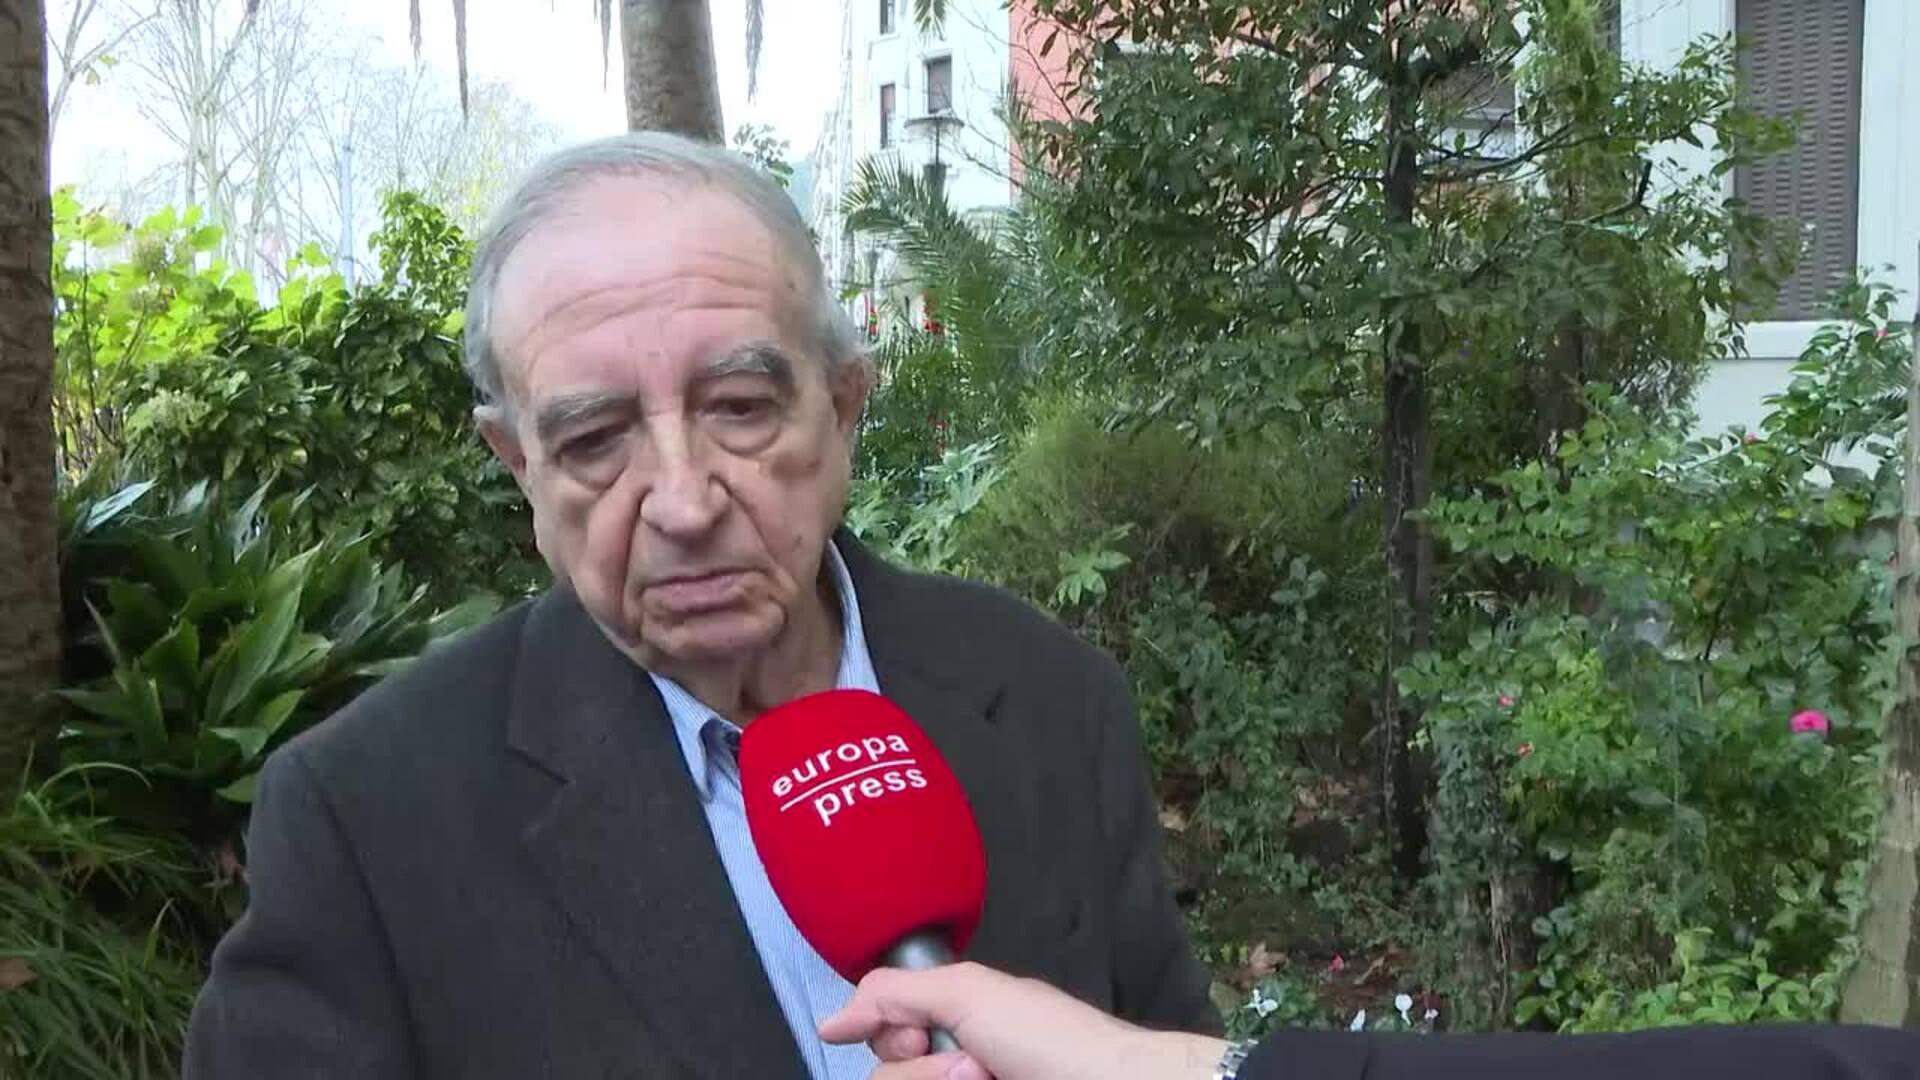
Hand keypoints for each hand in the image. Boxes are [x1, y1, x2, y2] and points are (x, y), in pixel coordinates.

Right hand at [819, 961, 1227, 1079]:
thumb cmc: (1054, 1040)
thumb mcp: (971, 993)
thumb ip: (894, 994)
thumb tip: (829, 1022)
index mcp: (950, 1029)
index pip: (881, 1044)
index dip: (894, 1041)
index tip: (922, 1034)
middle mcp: (953, 1068)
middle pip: (889, 1079)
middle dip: (925, 1070)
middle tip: (978, 1065)